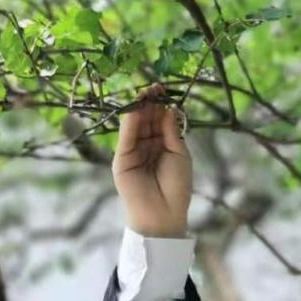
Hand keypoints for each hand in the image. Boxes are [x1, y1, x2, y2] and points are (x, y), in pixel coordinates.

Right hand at [112, 82, 191, 237]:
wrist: (164, 213)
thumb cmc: (176, 186)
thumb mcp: (179, 154)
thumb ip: (172, 132)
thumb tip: (169, 108)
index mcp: (163, 145)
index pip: (159, 120)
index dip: (160, 105)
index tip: (163, 89)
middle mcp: (147, 146)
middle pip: (146, 120)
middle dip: (149, 103)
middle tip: (153, 86)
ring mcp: (133, 152)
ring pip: (134, 126)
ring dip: (139, 109)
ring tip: (144, 93)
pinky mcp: (122, 160)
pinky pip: (125, 138)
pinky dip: (129, 123)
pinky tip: (135, 110)